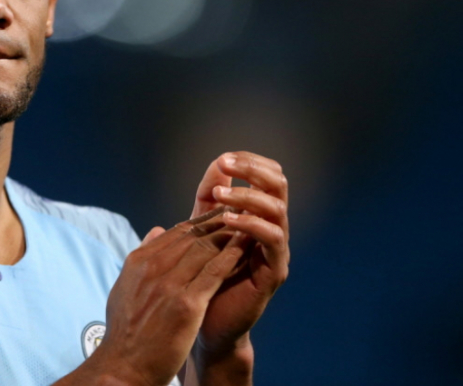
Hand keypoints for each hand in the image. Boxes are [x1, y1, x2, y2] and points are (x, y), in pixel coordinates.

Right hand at [67, 215, 247, 385]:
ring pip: (204, 248)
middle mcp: (153, 267)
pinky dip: (231, 257)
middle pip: (192, 235)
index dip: (200, 222)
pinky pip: (214, 272)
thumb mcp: (125, 287)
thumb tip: (155, 231)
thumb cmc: (125, 332)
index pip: (175, 232)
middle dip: (218, 222)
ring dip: (228, 235)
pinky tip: (245, 248)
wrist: (123, 365)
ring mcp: (169, 284)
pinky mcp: (186, 304)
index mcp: (139, 261)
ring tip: (247, 225)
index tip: (219, 216)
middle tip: (240, 213)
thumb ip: (142, 258)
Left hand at [190, 152, 289, 363]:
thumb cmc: (204, 276)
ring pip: (277, 209)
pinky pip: (273, 240)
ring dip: (248, 196)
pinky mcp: (274, 272)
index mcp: (258, 215)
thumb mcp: (203, 229)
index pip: (266, 176)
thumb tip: (217, 162)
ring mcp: (276, 250)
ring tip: (220, 196)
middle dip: (253, 170)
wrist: (205, 324)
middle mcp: (272, 228)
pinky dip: (251, 225)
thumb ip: (209, 198)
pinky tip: (226, 220)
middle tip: (227, 164)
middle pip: (279, 185)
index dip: (248, 162)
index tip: (223, 158)